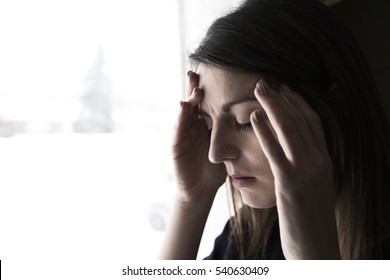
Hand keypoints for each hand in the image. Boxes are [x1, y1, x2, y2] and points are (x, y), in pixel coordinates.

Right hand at [172, 71, 226, 203]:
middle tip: (199, 70)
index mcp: (206, 126)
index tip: (218, 74)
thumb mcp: (228, 149)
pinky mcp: (176, 145)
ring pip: (186, 112)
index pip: (209, 104)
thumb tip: (259, 119)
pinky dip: (180, 116)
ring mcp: (184, 134)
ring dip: (190, 98)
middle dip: (196, 87)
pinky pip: (178, 129)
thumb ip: (236, 135)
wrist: (201, 190)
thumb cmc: (215, 169)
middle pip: (194, 103)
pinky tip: (183, 105)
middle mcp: (194, 126)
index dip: (211, 90)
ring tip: (197, 87)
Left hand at [250, 80, 339, 258]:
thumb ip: (307, 168)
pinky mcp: (290, 185)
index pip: (313, 124)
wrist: (317, 249)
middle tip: (267, 82)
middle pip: (301, 121)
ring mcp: (306, 172)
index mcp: (324, 162)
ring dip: (273, 107)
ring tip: (259, 89)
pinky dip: (265, 132)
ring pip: (290, 131)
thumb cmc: (311, 220)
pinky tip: (255, 117)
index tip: (285, 90)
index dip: (298, 104)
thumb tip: (296, 155)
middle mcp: (318, 163)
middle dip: (283, 99)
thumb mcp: (314, 189)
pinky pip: (276, 152)